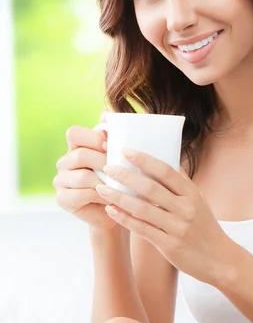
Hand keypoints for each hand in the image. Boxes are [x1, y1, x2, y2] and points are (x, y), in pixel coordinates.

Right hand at [53, 110, 117, 231]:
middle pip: (79, 154)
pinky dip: (100, 196)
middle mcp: (65, 162)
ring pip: (82, 176)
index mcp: (76, 148)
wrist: (117, 211)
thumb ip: (113, 136)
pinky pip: (81, 195)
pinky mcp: (63, 199)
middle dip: (103, 161)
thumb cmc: (120, 181)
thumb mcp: (119, 157)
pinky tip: (111, 199)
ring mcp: (61, 181)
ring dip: (104, 181)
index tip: (110, 145)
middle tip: (119, 169)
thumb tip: (107, 111)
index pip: (74, 133)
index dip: (92, 137)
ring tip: (119, 186)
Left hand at [95, 148, 233, 283]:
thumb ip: (182, 183)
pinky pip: (142, 229)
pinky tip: (111, 211)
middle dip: (126, 176)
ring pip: (143, 209)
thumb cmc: (205, 227)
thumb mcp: (199, 201)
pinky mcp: (170, 245)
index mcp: (191, 194)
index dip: (145, 160)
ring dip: (119, 197)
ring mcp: (177, 227)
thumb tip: (167, 159)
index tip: (126, 151)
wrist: (219, 260)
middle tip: (107, 167)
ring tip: (102, 188)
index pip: (166, 171)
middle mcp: (186, 208)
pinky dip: (125, 219)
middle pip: (151, 188)